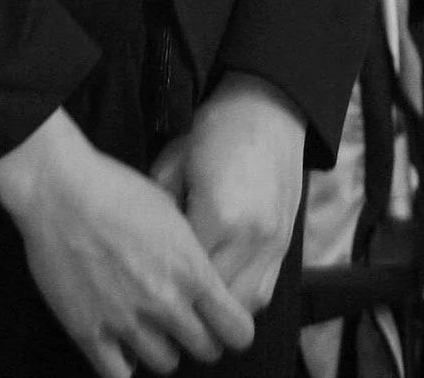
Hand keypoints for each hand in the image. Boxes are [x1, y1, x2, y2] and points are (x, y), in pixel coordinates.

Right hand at [0, 108, 252, 376]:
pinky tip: (123, 345)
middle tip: (188, 324)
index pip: (237, 330)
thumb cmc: (115, 188)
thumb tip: (204, 272)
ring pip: (165, 364)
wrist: (59, 189)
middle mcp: (165, 300)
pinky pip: (118, 374)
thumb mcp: (172, 210)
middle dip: (202, 338)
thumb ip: (192, 251)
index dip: (234, 329)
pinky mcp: (88, 331)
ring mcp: (126, 320)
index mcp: (191, 269)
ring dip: (163, 348)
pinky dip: (125, 363)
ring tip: (152, 328)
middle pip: (206, 350)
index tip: (224, 322)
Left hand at [149, 74, 305, 317]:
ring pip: (243, 307)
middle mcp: (252, 238)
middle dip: (187, 308)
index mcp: (220, 216)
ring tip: (188, 309)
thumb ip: (161, 215)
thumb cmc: (214, 133)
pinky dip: (238, 302)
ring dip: (216, 312)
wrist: (268, 110)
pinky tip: (217, 295)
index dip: (161, 287)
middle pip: (215, 301)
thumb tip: (145, 255)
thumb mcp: (173, 167)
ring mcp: (273, 245)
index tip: (138, 290)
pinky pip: (261, 294)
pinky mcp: (285, 246)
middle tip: (158, 309)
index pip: (185, 276)